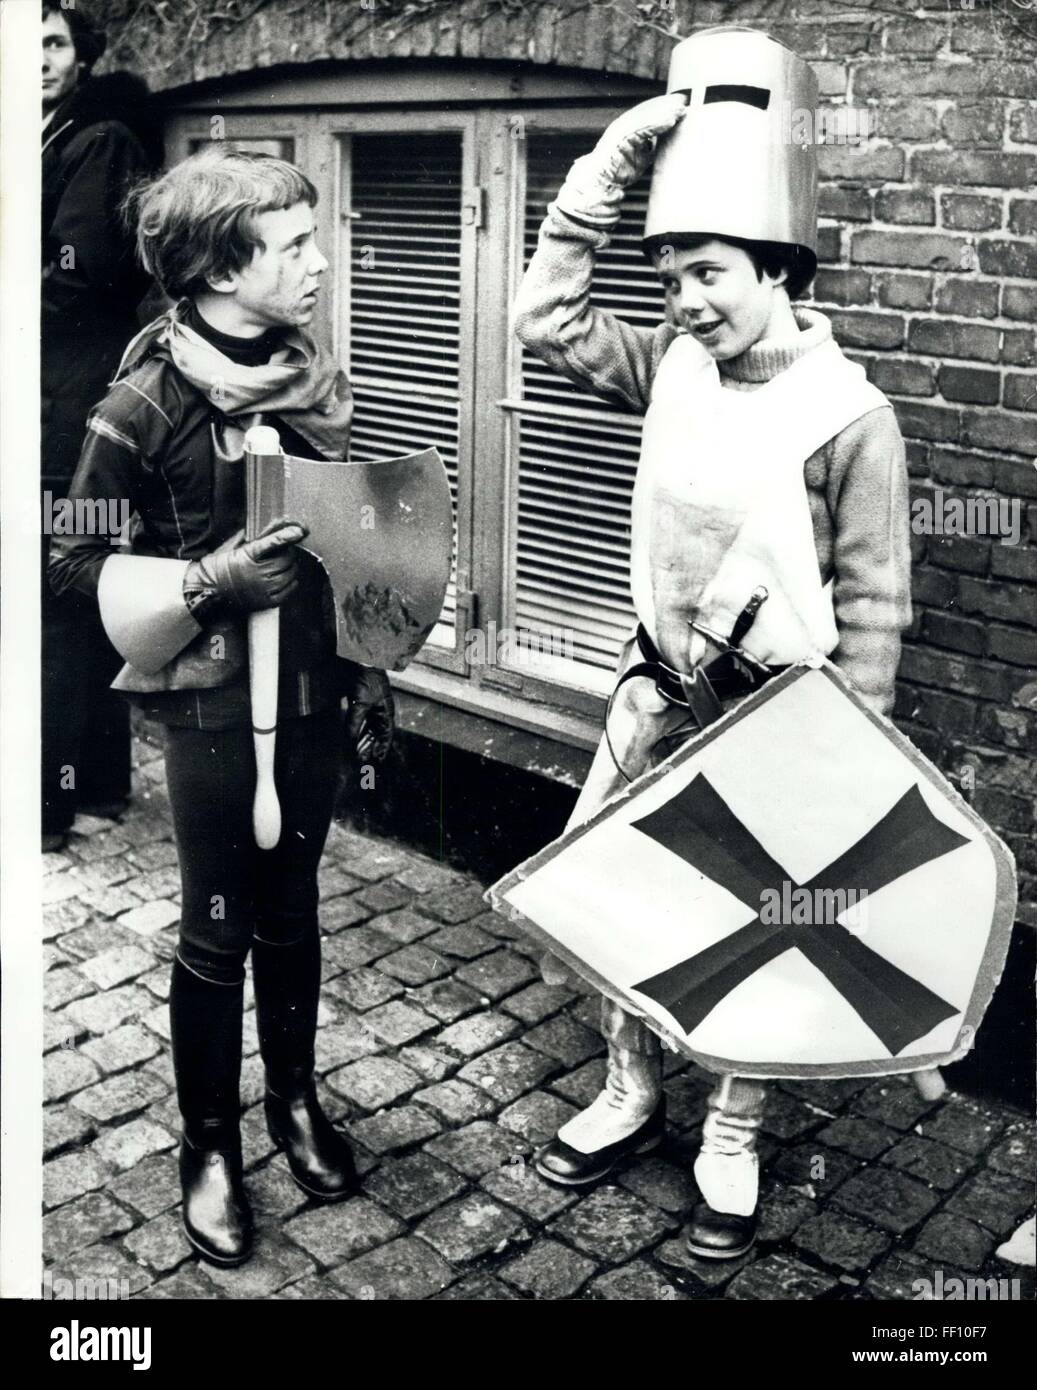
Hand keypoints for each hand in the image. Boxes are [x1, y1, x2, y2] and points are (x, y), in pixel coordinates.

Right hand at [183, 516, 308, 617]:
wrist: (207, 590)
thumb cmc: (219, 565)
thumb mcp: (232, 547)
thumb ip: (251, 537)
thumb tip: (271, 524)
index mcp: (248, 555)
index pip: (273, 542)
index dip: (288, 536)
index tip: (300, 531)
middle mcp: (256, 572)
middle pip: (285, 560)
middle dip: (289, 554)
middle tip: (285, 552)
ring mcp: (262, 588)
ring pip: (289, 575)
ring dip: (291, 568)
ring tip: (284, 566)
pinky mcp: (265, 602)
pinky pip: (288, 591)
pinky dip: (291, 583)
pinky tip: (286, 579)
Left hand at [345, 665, 394, 761]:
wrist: (362, 661)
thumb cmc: (367, 681)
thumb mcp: (360, 704)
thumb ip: (354, 723)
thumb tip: (350, 739)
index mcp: (386, 712)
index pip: (386, 735)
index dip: (382, 748)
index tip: (377, 760)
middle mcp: (381, 711)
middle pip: (377, 733)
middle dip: (370, 746)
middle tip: (363, 759)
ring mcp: (372, 706)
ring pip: (369, 727)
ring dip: (363, 739)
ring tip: (357, 750)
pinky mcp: (362, 701)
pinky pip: (362, 720)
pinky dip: (358, 728)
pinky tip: (353, 735)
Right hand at [555, 93, 686, 226]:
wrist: (597, 184)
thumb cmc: (616, 173)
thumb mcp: (640, 158)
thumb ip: (651, 150)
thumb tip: (667, 146)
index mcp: (627, 129)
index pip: (647, 114)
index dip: (664, 108)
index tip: (681, 106)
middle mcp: (623, 126)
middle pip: (647, 111)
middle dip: (666, 105)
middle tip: (685, 102)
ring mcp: (620, 131)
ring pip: (646, 117)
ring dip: (664, 112)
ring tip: (681, 109)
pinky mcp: (620, 139)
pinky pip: (642, 128)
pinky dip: (657, 124)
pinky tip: (671, 121)